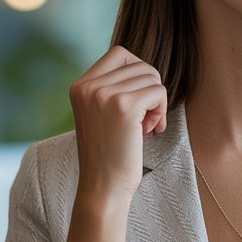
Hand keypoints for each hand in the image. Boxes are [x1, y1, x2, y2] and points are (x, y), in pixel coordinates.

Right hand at [68, 45, 167, 201]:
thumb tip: (146, 69)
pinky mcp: (124, 107)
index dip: (137, 73)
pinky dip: (162, 111)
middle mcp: (88, 86)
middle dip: (149, 90)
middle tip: (145, 119)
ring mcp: (105, 94)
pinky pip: (158, 92)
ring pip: (151, 77)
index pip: (120, 54)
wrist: (102, 187)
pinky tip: (152, 130)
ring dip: (156, 103)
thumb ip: (113, 89)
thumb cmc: (108, 154)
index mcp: (80, 85)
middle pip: (139, 64)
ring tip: (147, 127)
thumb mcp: (100, 114)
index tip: (137, 101)